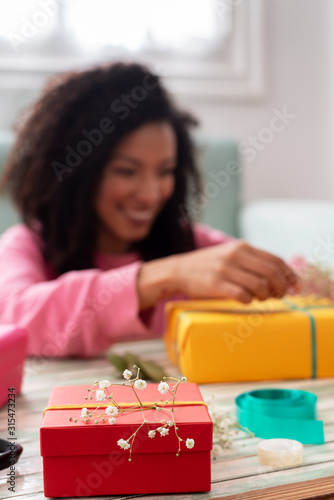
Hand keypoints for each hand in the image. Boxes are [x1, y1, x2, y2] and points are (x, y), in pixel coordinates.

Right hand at [173, 240, 297, 302]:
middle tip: (279, 296)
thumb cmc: (208, 266)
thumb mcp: (230, 255)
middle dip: (281, 287)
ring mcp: (225, 270)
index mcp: (241, 247)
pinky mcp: (216, 284)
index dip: (289, 275)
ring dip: (265, 296)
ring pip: (260, 286)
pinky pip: (243, 296)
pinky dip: (249, 301)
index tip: (294, 286)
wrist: (178, 270)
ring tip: (260, 299)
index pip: (275, 260)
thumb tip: (279, 277)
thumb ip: (251, 261)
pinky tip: (245, 300)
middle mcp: (235, 256)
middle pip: (272, 273)